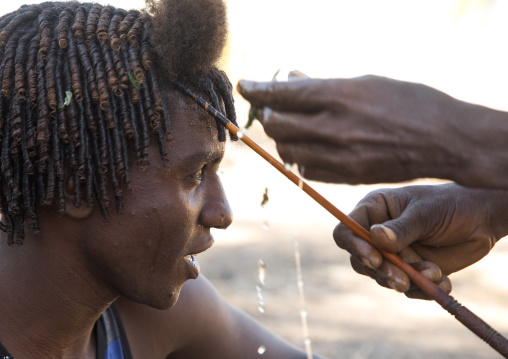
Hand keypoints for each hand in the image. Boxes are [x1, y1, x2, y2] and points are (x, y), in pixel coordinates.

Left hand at [237, 75, 507, 188]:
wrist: (444, 139)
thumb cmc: (408, 101)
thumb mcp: (365, 82)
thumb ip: (322, 84)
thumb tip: (288, 78)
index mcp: (339, 95)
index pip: (282, 94)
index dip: (257, 89)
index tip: (244, 85)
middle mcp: (334, 127)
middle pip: (277, 125)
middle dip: (269, 114)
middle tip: (274, 108)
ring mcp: (339, 155)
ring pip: (287, 151)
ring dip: (283, 138)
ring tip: (293, 128)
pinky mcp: (345, 176)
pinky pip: (305, 171)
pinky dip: (300, 159)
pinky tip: (311, 148)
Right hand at [333, 183, 507, 298]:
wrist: (482, 220)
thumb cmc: (451, 205)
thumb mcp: (426, 213)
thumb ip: (401, 228)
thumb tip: (374, 237)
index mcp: (374, 210)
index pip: (347, 229)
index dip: (354, 245)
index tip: (374, 259)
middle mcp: (377, 233)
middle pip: (360, 260)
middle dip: (382, 272)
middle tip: (402, 280)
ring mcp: (392, 254)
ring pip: (383, 277)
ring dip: (408, 280)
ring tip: (435, 274)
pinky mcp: (409, 271)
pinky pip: (406, 289)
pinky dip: (423, 290)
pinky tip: (444, 282)